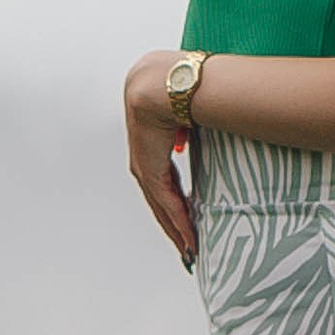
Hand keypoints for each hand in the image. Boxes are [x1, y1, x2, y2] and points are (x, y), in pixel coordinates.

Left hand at [124, 50, 196, 265]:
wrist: (162, 83)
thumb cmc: (175, 91)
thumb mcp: (184, 116)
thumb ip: (186, 130)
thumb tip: (188, 135)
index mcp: (150, 148)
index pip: (164, 184)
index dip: (175, 204)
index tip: (187, 220)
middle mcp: (144, 163)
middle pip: (161, 204)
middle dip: (175, 227)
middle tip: (188, 248)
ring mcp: (145, 170)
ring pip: (163, 210)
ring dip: (178, 231)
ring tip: (191, 251)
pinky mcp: (150, 173)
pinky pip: (168, 205)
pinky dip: (180, 224)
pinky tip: (190, 240)